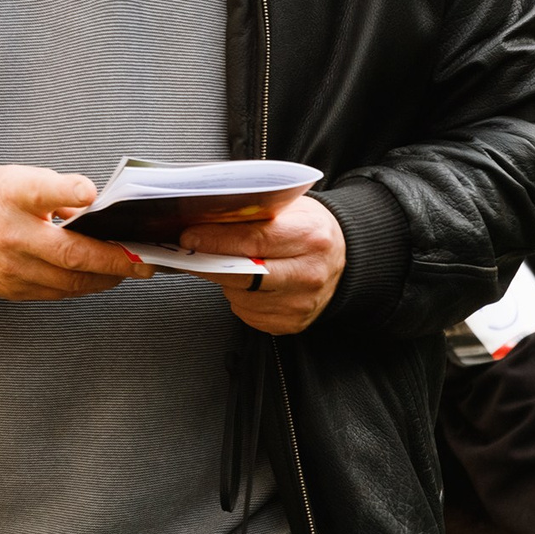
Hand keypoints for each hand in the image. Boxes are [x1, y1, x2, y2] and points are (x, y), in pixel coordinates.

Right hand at [0, 165, 150, 301]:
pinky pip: (55, 293)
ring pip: (68, 283)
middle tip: (144, 262)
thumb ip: (59, 192)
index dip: (68, 192)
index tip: (93, 194)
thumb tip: (100, 211)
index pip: (42, 192)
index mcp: (13, 197)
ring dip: (104, 279)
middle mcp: (11, 236)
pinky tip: (98, 278)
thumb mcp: (21, 178)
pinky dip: (81, 286)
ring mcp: (10, 269)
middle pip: (70, 255)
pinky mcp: (9, 290)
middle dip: (115, 261)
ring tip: (129, 271)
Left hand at [177, 195, 345, 334]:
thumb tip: (207, 219)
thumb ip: (253, 214)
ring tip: (234, 264)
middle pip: (243, 273)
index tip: (191, 237)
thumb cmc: (311, 230)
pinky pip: (248, 314)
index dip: (216, 240)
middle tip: (191, 252)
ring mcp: (301, 303)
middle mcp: (309, 273)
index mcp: (310, 237)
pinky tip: (249, 284)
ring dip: (226, 281)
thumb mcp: (290, 209)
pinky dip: (239, 298)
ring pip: (241, 296)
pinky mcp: (292, 323)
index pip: (254, 240)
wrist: (344, 258)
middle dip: (210, 262)